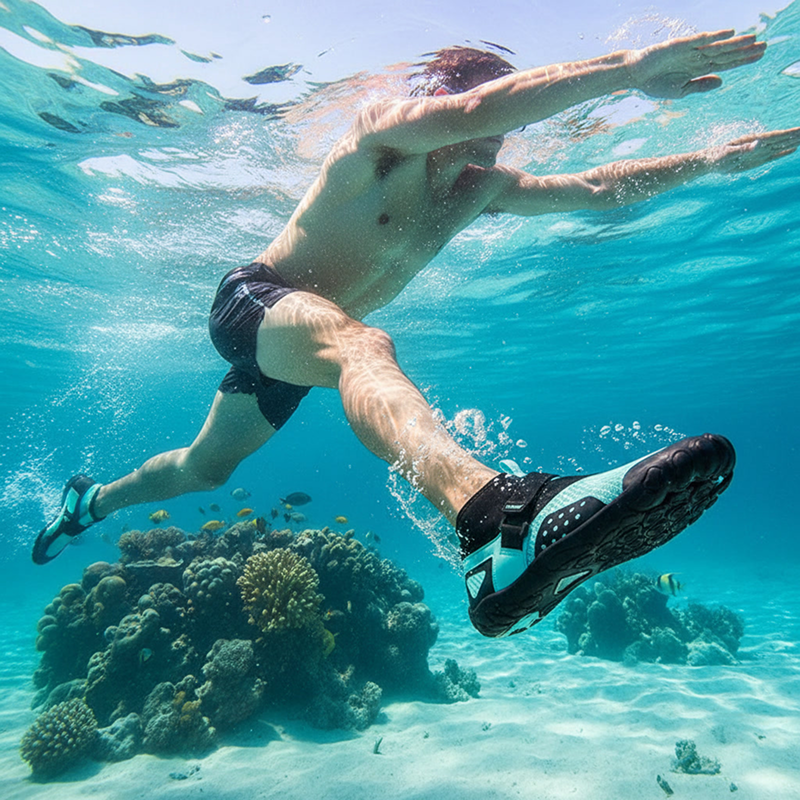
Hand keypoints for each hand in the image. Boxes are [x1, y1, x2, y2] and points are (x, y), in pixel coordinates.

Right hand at [629, 30, 765, 98]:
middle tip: (765, 46)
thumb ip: (700, 85)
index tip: (759, 56)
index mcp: (697, 69)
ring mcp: (690, 50)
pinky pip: (701, 39)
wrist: (633, 74)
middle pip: (726, 53)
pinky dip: (715, 36)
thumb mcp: (680, 90)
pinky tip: (730, 32)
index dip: (742, 60)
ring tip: (754, 38)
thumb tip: (722, 81)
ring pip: (718, 46)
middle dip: (744, 50)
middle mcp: (697, 57)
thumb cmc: (653, 83)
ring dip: (735, 43)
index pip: (725, 63)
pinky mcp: (681, 44)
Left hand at [709, 127, 799, 171]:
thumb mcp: (729, 153)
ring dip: (793, 142)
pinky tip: (792, 149)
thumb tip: (759, 143)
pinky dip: (783, 152)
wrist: (710, 162)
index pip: (776, 136)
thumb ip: (744, 149)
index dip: (790, 133)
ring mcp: (759, 152)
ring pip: (780, 146)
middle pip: (782, 139)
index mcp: (754, 141)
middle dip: (796, 136)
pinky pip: (773, 156)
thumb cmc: (717, 156)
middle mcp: (759, 145)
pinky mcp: (757, 160)